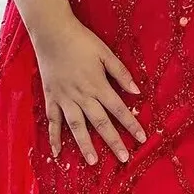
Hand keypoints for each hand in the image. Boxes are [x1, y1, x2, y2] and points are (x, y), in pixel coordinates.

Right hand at [33, 12, 146, 164]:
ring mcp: (65, 98)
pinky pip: (52, 121)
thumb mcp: (106, 53)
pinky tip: (57, 153)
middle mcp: (82, 95)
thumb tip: (137, 92)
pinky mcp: (51, 98)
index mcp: (98, 85)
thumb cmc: (82, 41)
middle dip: (113, 141)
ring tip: (92, 161)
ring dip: (85, 145)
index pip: (119, 109)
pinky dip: (54, 137)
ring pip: (77, 126)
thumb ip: (121, 73)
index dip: (131, 125)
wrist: (52, 32)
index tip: (142, 139)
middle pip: (100, 123)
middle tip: (124, 159)